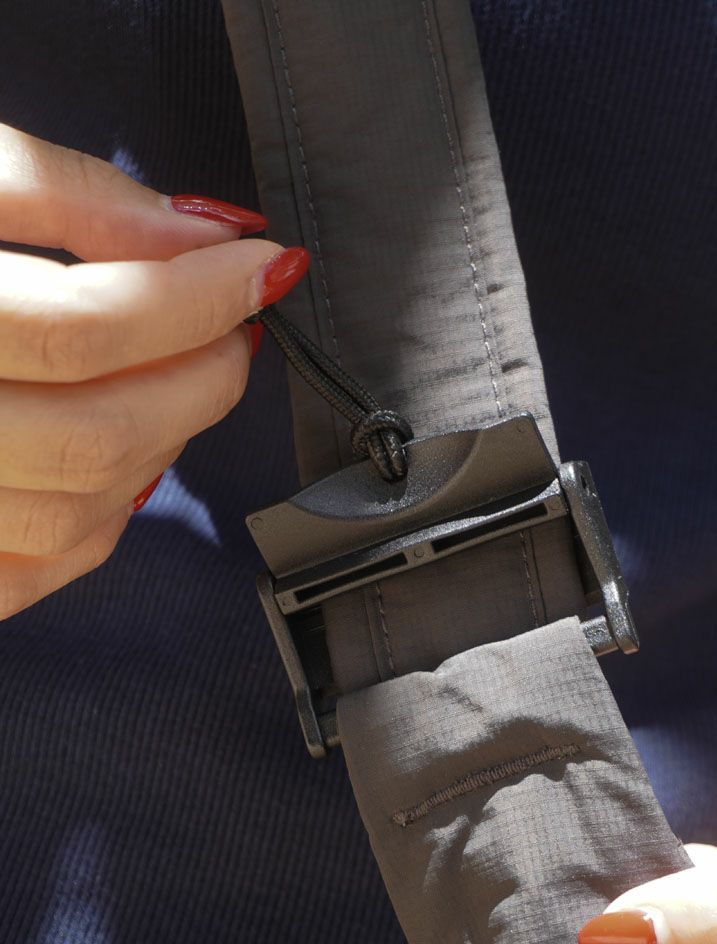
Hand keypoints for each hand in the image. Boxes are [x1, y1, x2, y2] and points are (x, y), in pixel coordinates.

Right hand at [0, 122, 309, 618]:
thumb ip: (72, 195)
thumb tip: (203, 236)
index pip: (85, 329)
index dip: (199, 299)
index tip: (264, 267)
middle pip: (98, 436)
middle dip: (202, 379)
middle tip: (232, 326)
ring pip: (81, 512)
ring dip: (163, 441)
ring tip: (174, 375)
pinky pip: (43, 566)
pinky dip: (106, 511)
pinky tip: (120, 446)